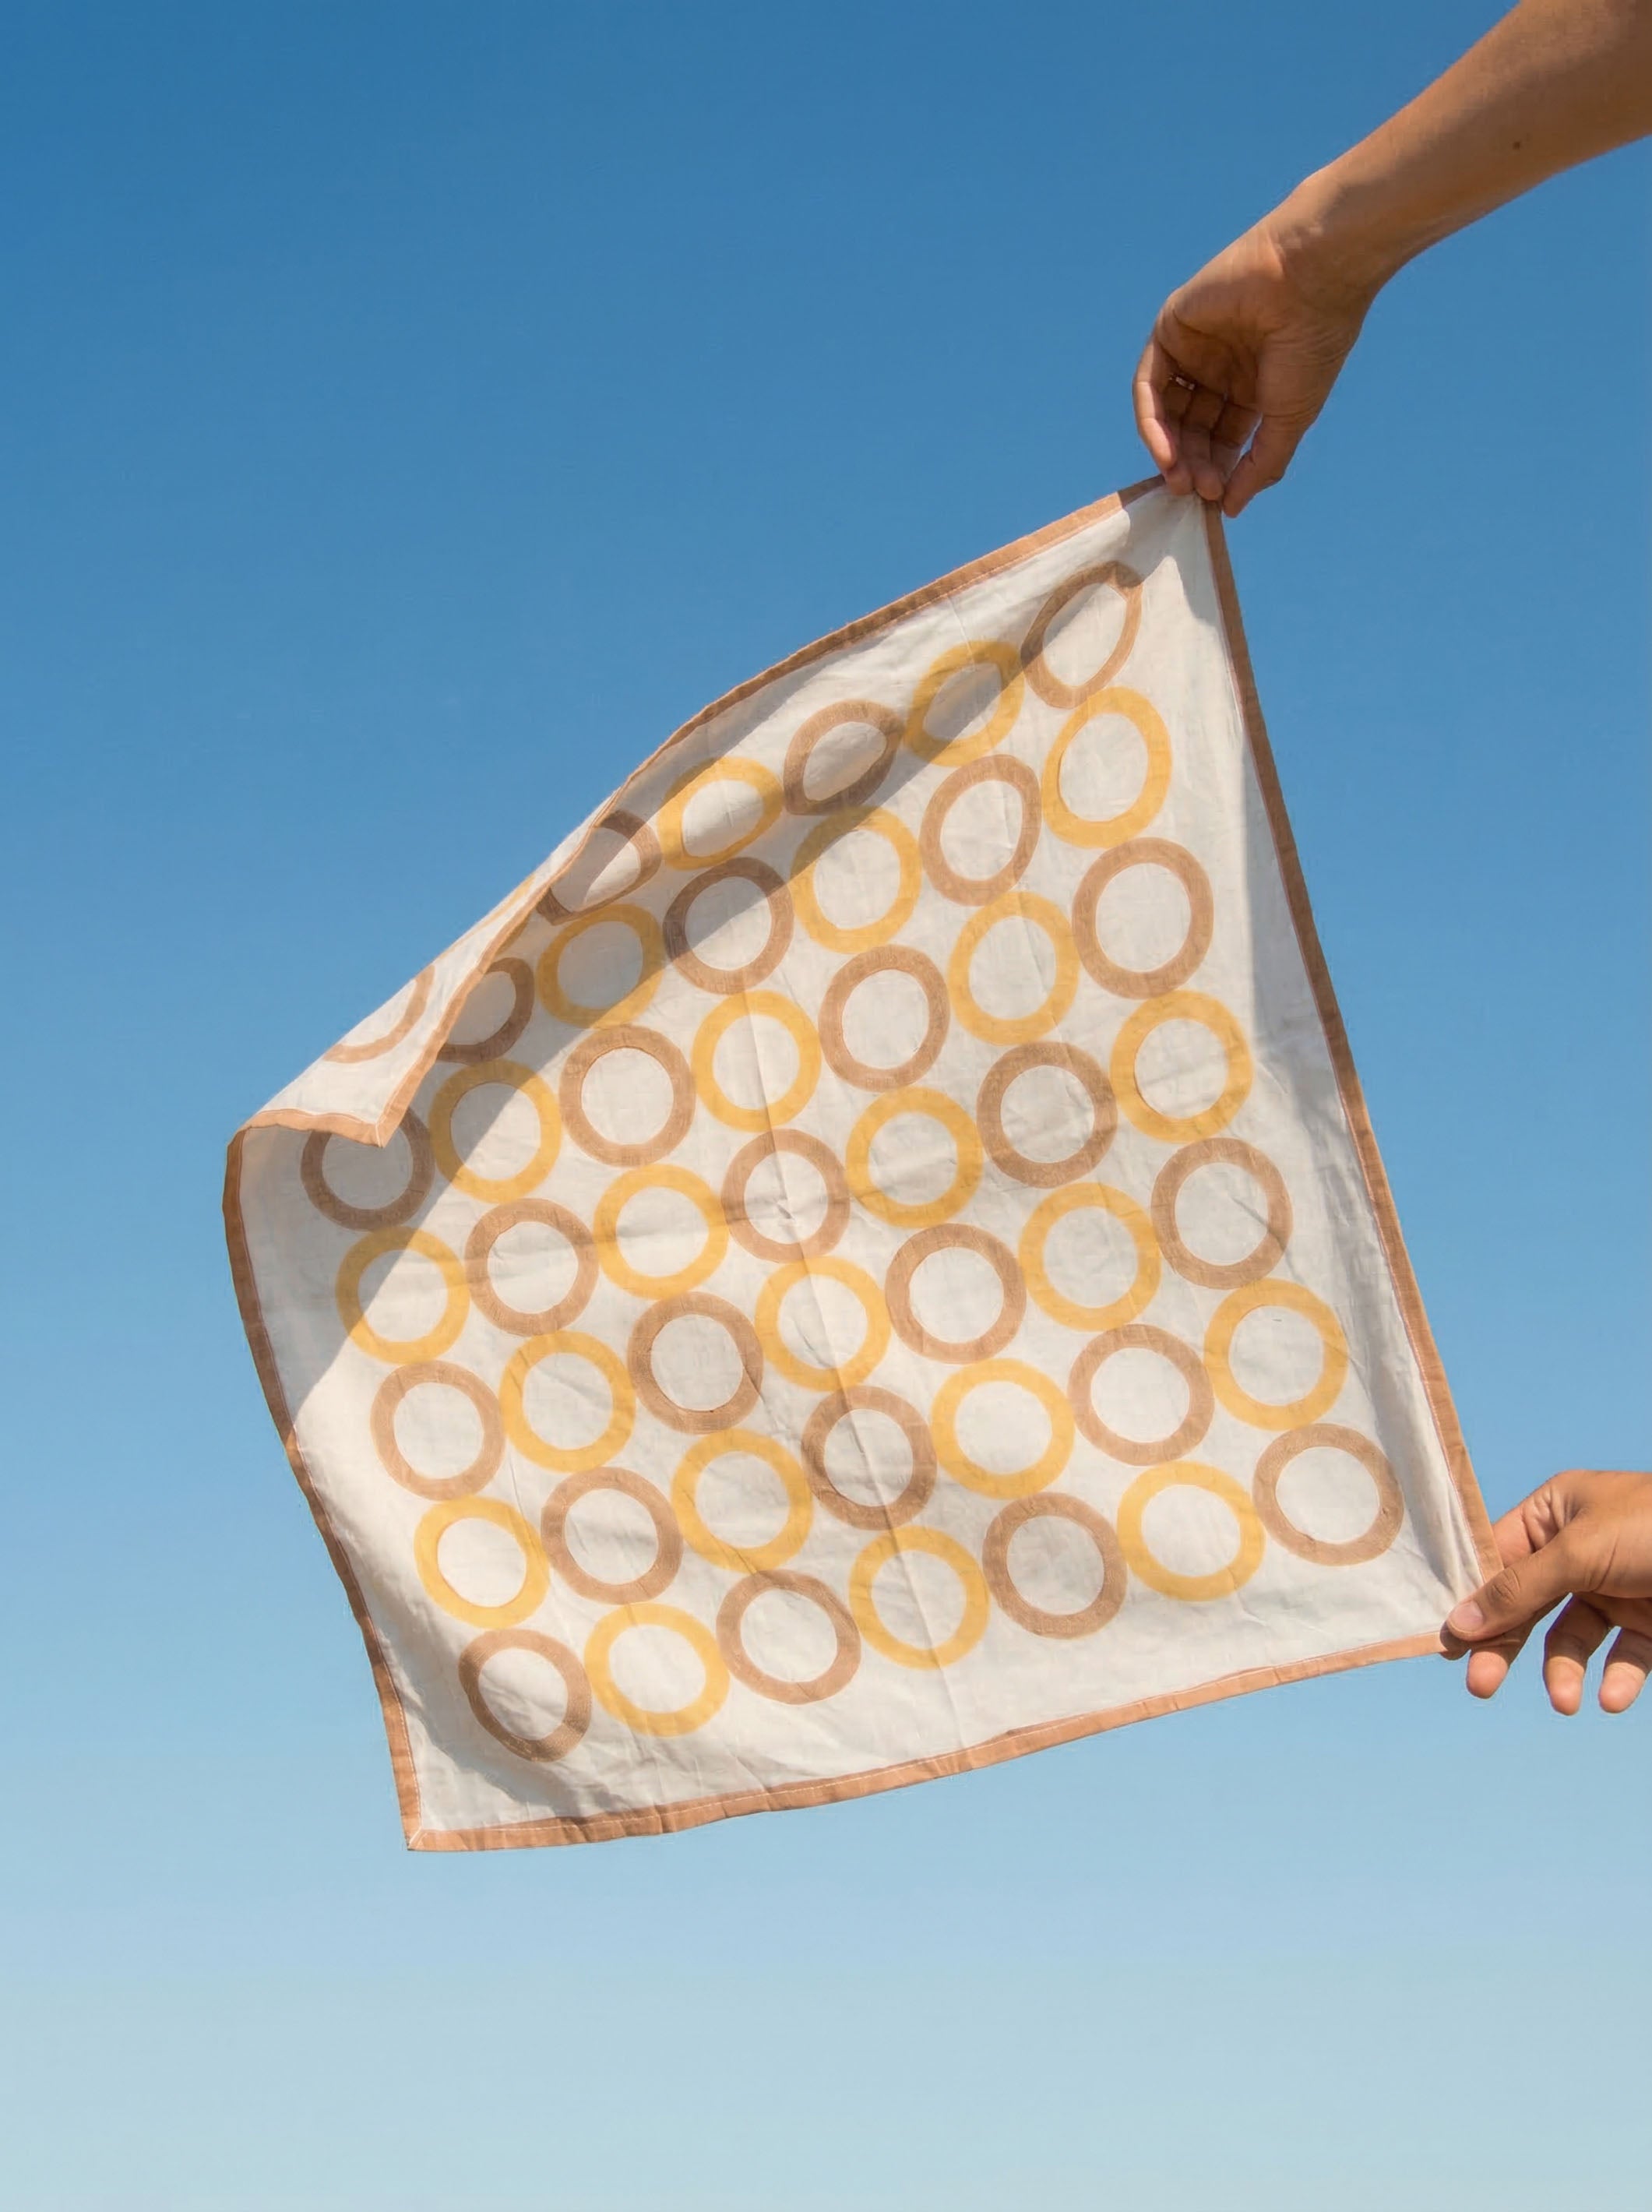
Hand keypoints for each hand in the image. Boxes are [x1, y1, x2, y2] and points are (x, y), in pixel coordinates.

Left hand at [1132, 212, 1378, 516]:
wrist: (1312, 279)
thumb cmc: (1312, 347)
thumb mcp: (1287, 421)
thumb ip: (1258, 467)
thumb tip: (1231, 509)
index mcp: (1254, 385)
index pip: (1223, 439)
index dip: (1218, 471)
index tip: (1218, 501)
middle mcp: (1222, 367)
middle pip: (1193, 429)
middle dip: (1194, 465)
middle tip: (1197, 493)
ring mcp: (1195, 347)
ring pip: (1168, 411)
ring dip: (1171, 451)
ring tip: (1181, 479)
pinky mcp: (1171, 327)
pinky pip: (1148, 384)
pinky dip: (1151, 422)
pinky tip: (1165, 452)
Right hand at [1441, 1469, 1651, 1713]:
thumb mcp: (1579, 1552)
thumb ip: (1519, 1589)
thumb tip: (1460, 1622)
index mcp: (1555, 1513)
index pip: (1497, 1556)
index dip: (1472, 1597)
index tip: (1447, 1641)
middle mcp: (1579, 1550)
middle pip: (1526, 1603)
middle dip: (1505, 1645)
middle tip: (1480, 1685)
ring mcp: (1614, 1588)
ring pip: (1570, 1638)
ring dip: (1562, 1671)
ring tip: (1565, 1702)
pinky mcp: (1648, 1623)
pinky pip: (1621, 1658)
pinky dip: (1616, 1679)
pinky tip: (1615, 1696)